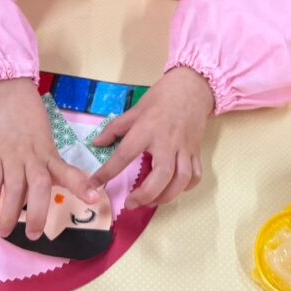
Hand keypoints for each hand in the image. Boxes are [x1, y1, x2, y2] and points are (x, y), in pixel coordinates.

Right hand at [0, 78, 99, 239]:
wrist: (7, 97)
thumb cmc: (29, 129)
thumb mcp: (45, 146)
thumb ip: (48, 170)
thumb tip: (44, 201)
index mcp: (49, 155)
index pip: (68, 171)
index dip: (81, 186)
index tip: (95, 199)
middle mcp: (32, 157)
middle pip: (39, 186)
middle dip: (37, 214)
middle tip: (34, 235)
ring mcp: (10, 155)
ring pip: (13, 188)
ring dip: (9, 213)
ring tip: (5, 232)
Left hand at [88, 67, 212, 207]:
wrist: (192, 87)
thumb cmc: (162, 97)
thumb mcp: (135, 109)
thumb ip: (115, 128)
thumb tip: (96, 144)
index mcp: (147, 129)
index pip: (124, 155)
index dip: (108, 172)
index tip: (94, 185)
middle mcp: (167, 141)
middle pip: (161, 175)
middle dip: (146, 195)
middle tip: (131, 203)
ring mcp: (185, 148)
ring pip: (181, 180)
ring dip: (165, 197)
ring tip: (150, 202)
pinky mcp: (196, 151)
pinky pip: (195, 176)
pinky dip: (185, 188)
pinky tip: (172, 190)